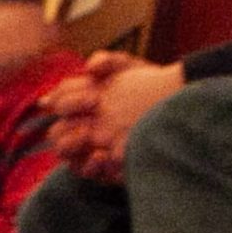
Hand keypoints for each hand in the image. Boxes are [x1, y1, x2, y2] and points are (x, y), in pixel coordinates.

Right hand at [40, 53, 182, 183]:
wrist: (176, 108)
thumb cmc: (149, 88)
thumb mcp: (130, 69)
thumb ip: (109, 62)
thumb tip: (89, 67)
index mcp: (79, 104)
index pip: (58, 101)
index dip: (66, 98)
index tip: (95, 95)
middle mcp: (79, 127)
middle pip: (55, 128)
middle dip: (70, 117)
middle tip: (95, 105)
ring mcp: (88, 149)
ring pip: (62, 151)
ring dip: (71, 143)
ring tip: (89, 135)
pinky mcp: (102, 168)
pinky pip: (84, 170)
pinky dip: (91, 164)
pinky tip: (103, 155)